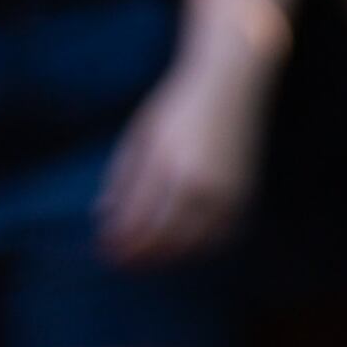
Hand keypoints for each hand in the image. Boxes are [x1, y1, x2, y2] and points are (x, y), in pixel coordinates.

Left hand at [96, 51, 267, 265]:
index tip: (103, 251)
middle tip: (122, 263)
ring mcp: (226, 190)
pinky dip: (199, 248)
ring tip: (148, 259)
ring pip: (193, 244)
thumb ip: (121, 177)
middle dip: (138, 257)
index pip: (136, 220)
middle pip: (163, 239)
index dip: (117, 242)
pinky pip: (220, 236)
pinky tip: (183, 246)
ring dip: (166, 258)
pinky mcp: (244, 193)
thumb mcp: (140, 135)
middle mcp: (199, 182)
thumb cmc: (179, 105)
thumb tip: (102, 216)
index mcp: (166, 164)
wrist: (230, 82)